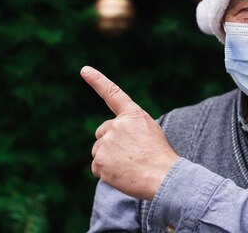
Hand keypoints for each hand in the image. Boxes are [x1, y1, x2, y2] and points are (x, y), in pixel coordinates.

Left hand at [81, 66, 179, 199]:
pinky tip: (122, 174)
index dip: (97, 80)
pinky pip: (97, 166)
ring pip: (100, 150)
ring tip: (130, 165)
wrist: (163, 177)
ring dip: (109, 158)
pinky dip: (106, 172)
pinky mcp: (100, 160)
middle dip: (111, 143)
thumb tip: (110, 134)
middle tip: (131, 155)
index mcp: (132, 114)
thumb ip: (130, 126)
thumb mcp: (150, 130)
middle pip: (103, 132)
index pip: (112, 93)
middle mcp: (116, 125)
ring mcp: (107, 142)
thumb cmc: (160, 156)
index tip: (84, 70)